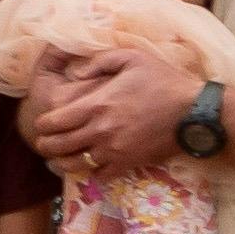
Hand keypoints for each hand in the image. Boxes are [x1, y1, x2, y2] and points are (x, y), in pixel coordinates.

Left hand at [21, 41, 194, 178]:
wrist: (192, 112)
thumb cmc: (163, 81)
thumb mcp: (131, 57)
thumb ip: (98, 61)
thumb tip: (75, 72)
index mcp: (95, 105)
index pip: (53, 122)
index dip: (42, 124)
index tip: (42, 123)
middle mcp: (99, 131)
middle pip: (58, 146)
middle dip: (45, 145)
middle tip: (43, 143)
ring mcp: (113, 151)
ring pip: (75, 165)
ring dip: (62, 163)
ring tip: (57, 160)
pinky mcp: (128, 164)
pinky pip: (100, 176)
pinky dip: (91, 173)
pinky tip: (90, 166)